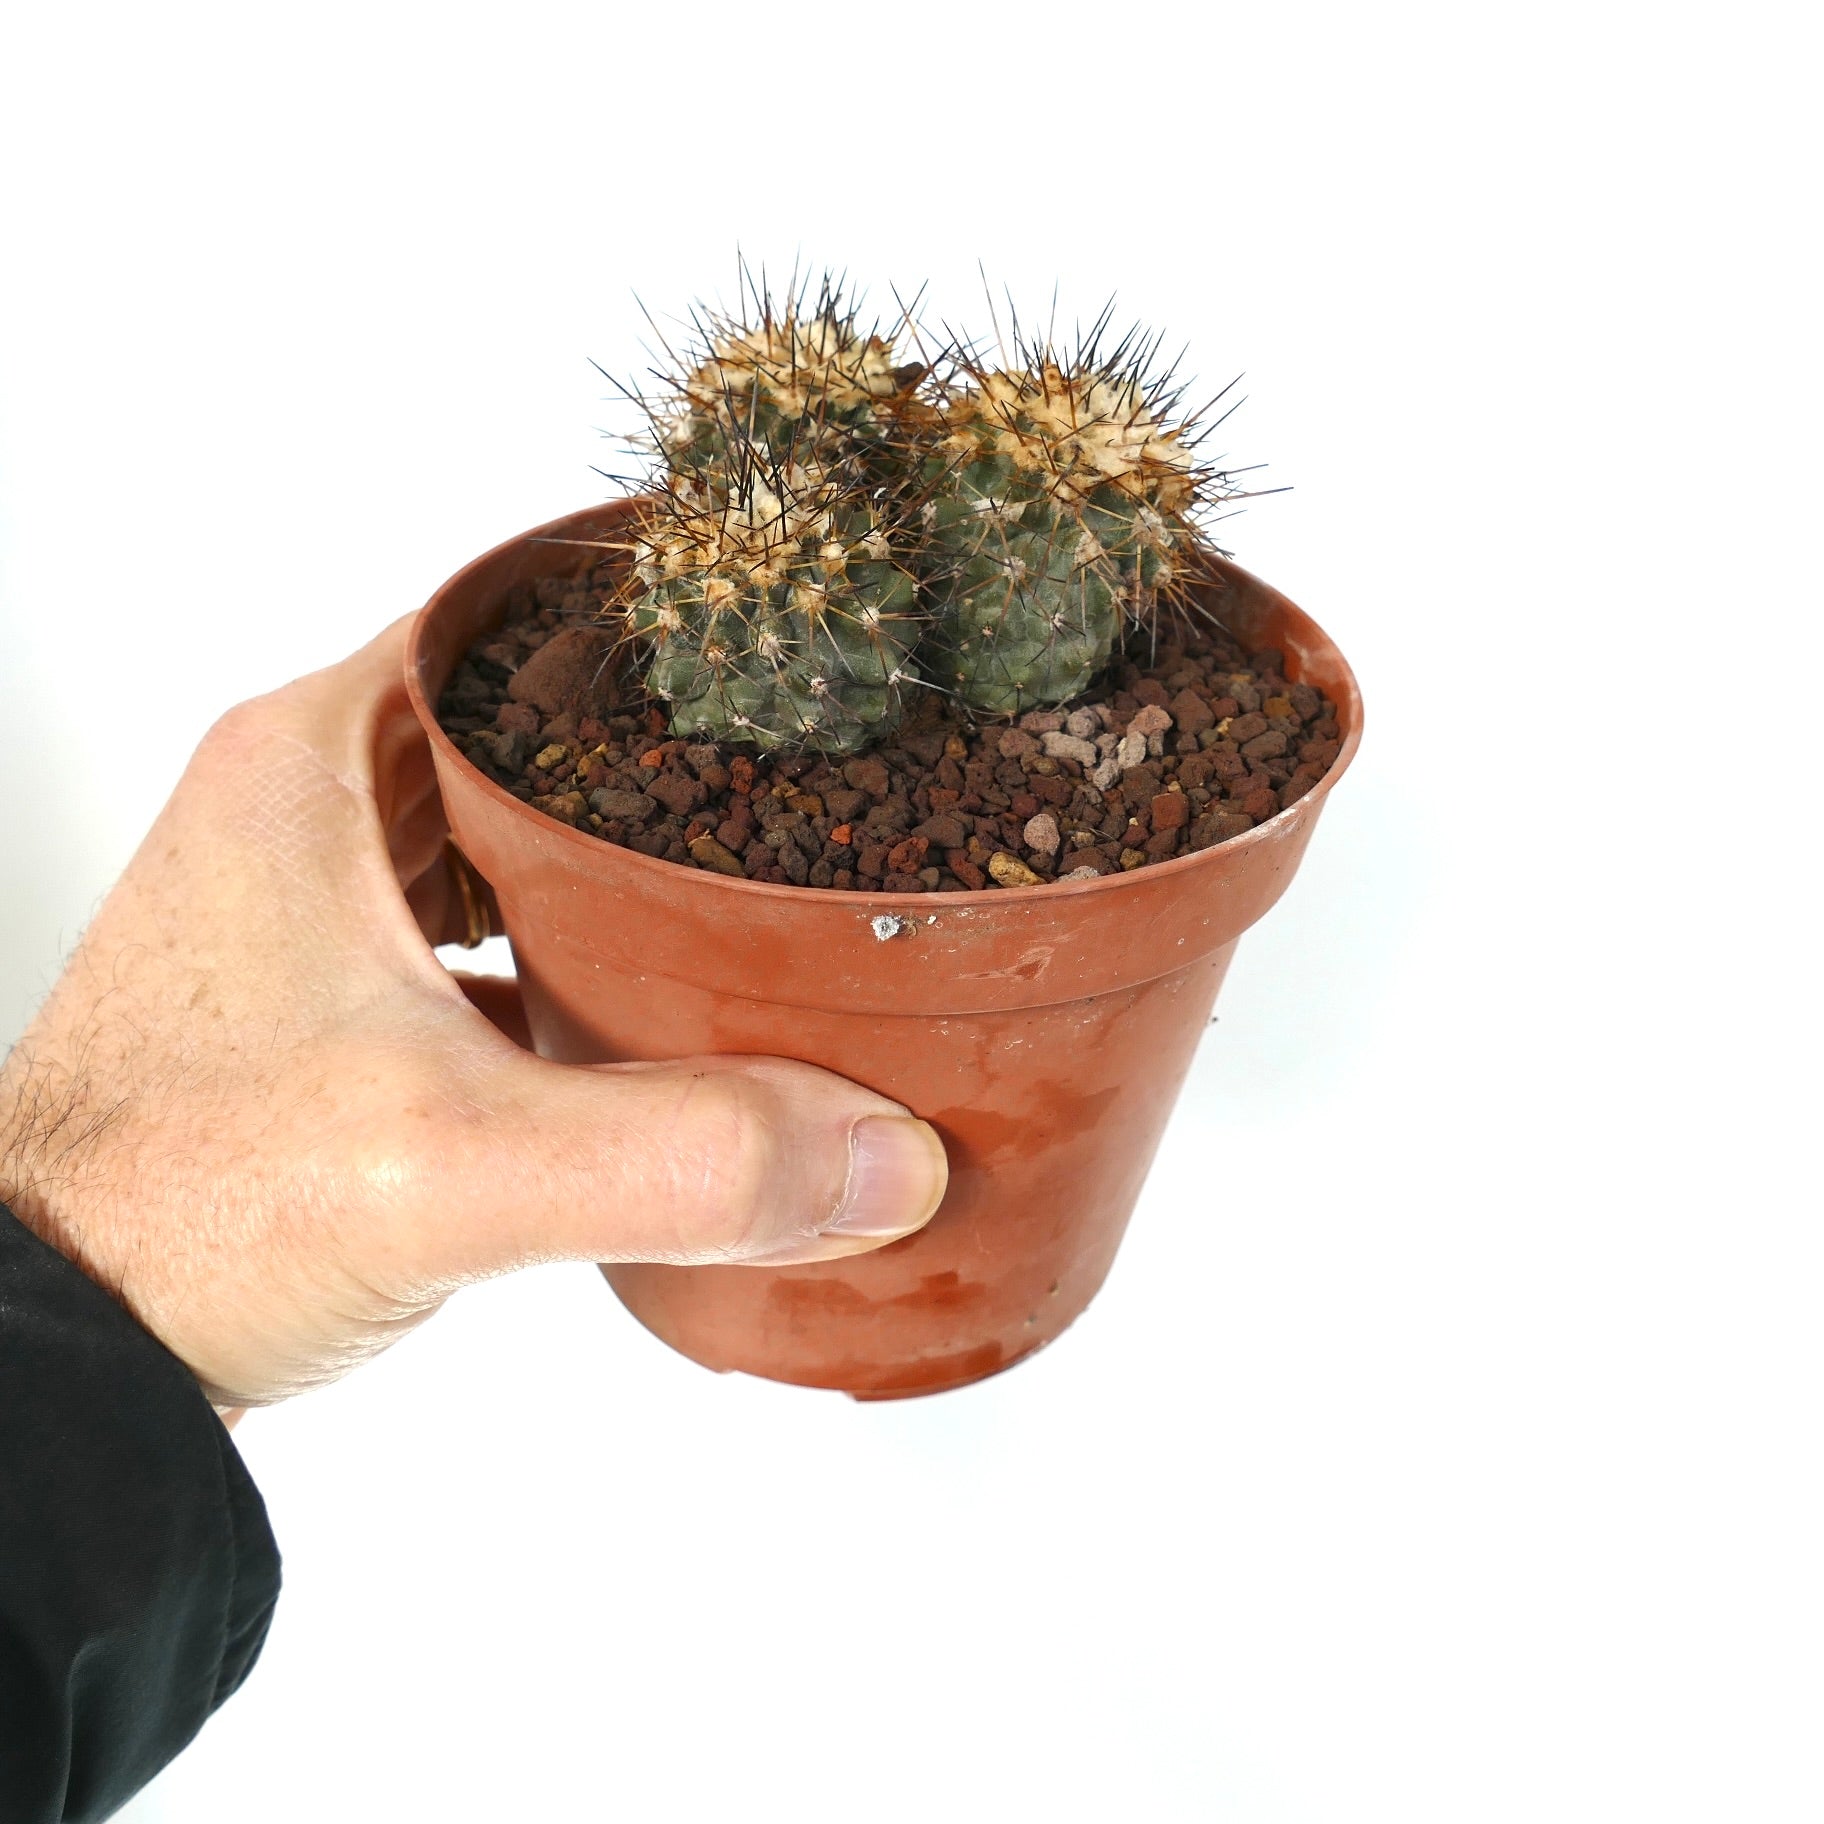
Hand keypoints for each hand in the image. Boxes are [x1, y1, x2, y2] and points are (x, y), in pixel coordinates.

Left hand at [0, 619, 946, 1407]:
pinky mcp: (333, 992)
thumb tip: (879, 1149)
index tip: (778, 666)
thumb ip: (678, 1157)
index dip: (660, 638)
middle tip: (803, 787)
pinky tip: (648, 1011)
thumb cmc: (165, 1212)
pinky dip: (570, 950)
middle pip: (535, 731)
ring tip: (749, 894)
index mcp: (324, 761)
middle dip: (669, 764)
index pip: (522, 625)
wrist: (54, 1345)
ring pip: (511, 833)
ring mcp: (319, 901)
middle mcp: (314, 805)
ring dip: (620, 867)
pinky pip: (483, 926)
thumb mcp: (447, 1173)